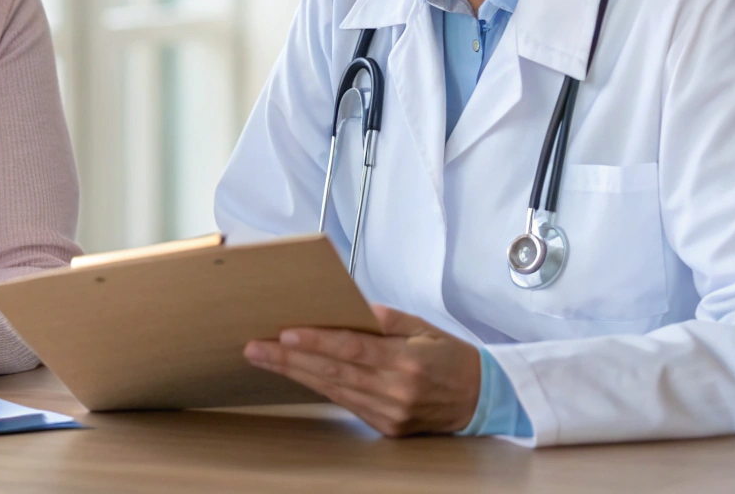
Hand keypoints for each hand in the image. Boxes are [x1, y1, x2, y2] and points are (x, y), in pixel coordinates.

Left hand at [243, 305, 480, 436]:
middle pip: (333, 373)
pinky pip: (344, 403)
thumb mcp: (424, 327)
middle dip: (289, 359)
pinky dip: (318, 387)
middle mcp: (396, 390)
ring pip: (332, 390)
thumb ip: (386, 319)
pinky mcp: (385, 427)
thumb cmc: (450, 356)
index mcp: (407, 361)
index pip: (352, 349)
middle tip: (255, 348)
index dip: (316, 342)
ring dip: (295, 374)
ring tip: (264, 358)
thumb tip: (350, 308)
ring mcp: (389, 413)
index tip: (285, 334)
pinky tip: (295, 375)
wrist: (479, 399)